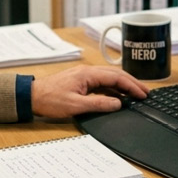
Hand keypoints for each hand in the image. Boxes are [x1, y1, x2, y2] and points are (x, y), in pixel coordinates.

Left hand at [30, 66, 149, 117]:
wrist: (31, 96)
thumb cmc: (50, 99)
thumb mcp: (75, 105)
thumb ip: (99, 104)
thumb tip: (118, 104)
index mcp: (88, 74)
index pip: (116, 78)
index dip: (132, 86)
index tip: (143, 94)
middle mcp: (88, 72)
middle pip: (116, 75)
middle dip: (132, 83)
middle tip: (146, 92)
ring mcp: (85, 76)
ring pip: (110, 79)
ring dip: (124, 86)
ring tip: (137, 94)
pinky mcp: (81, 82)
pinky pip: (102, 84)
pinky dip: (113, 89)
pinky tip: (119, 97)